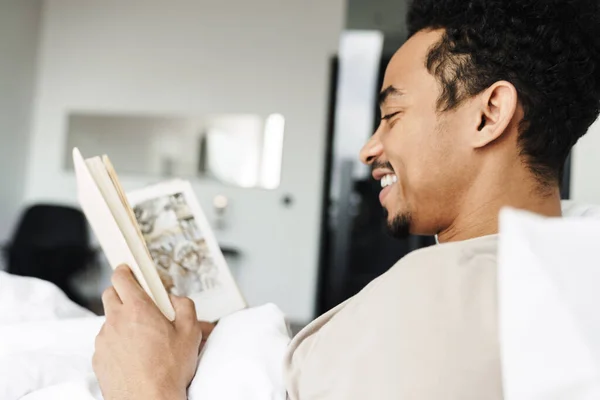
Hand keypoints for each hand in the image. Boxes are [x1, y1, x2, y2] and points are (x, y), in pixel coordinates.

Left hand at [93, 265, 211, 399]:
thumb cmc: (170, 369)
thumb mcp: (190, 333)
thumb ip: (185, 306)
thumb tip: (176, 299)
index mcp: (138, 309)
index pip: (121, 278)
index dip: (125, 271)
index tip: (129, 271)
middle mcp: (116, 321)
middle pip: (110, 294)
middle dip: (122, 293)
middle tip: (139, 304)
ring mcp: (104, 340)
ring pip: (108, 319)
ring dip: (121, 321)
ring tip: (142, 337)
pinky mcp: (98, 358)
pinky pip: (106, 341)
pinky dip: (117, 342)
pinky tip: (134, 355)